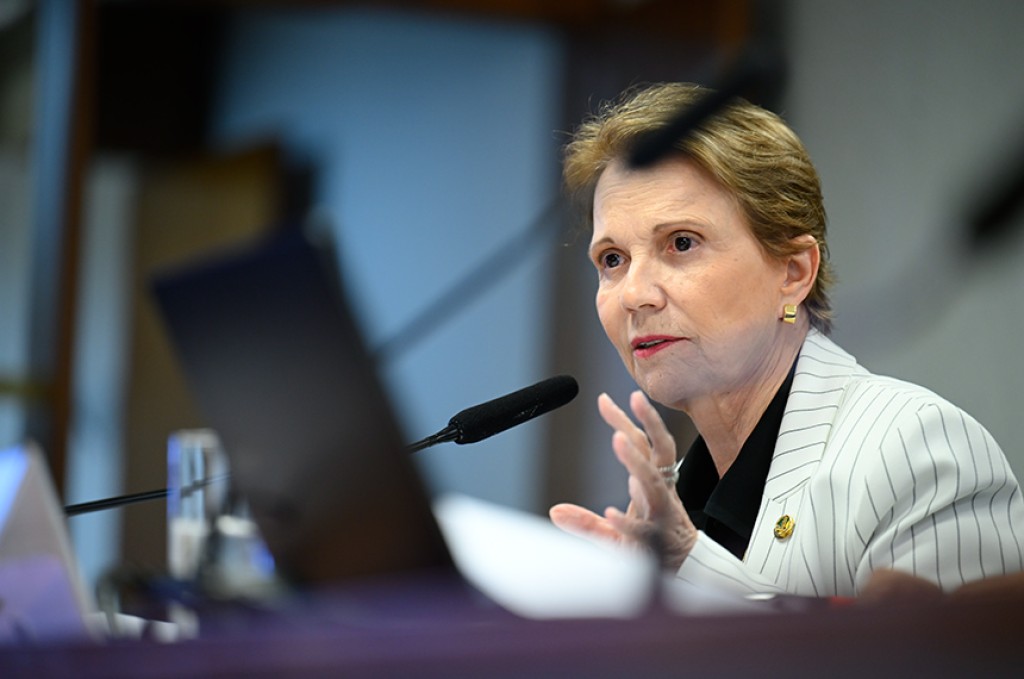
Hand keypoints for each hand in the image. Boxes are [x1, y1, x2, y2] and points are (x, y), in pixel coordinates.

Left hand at [550, 391, 696, 570]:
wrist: (683, 576)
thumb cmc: (651, 548)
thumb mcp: (614, 533)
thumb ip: (585, 522)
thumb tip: (555, 512)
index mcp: (652, 485)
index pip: (642, 445)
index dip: (626, 420)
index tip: (604, 399)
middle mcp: (660, 494)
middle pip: (658, 451)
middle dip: (649, 423)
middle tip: (635, 398)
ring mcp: (661, 516)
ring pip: (652, 482)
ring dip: (636, 461)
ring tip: (618, 441)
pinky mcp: (657, 542)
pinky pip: (643, 528)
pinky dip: (627, 522)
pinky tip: (611, 513)